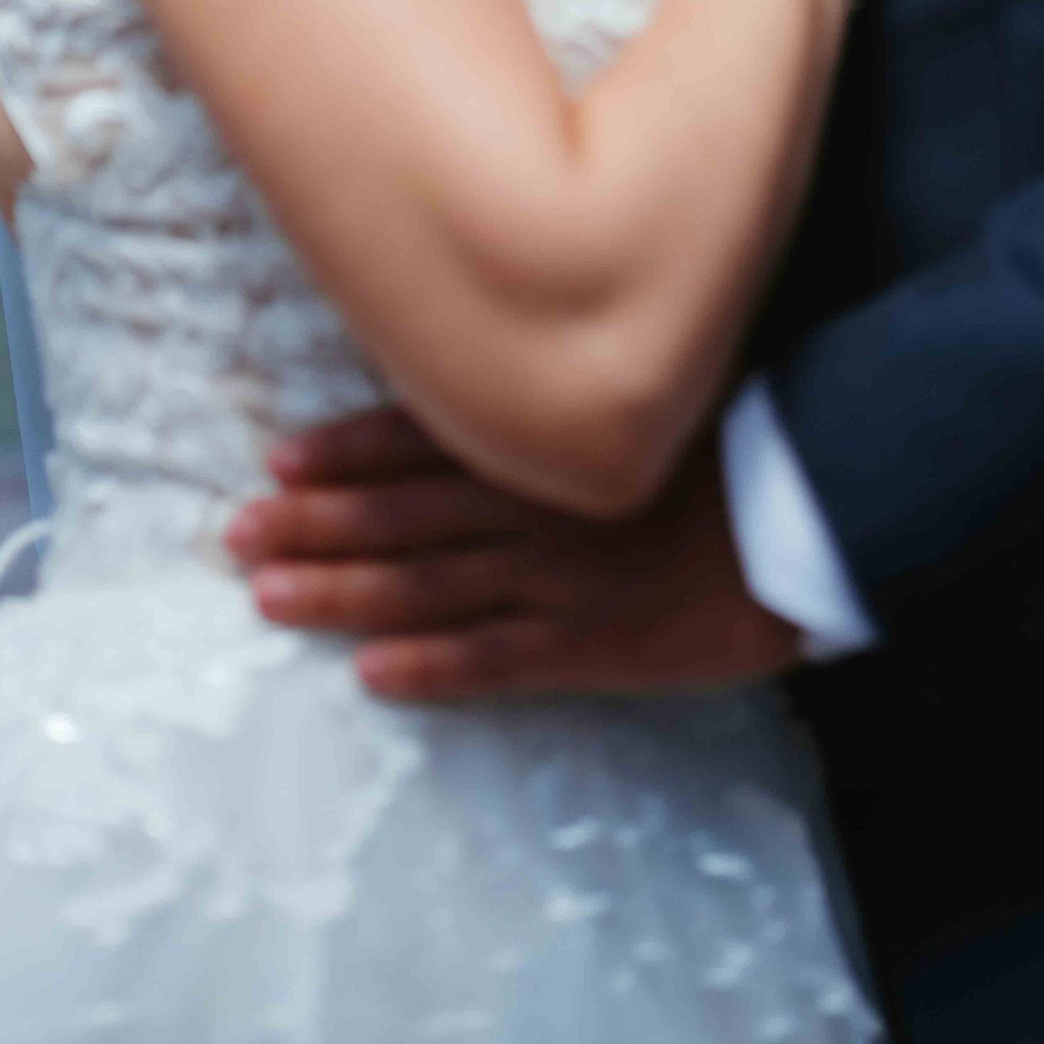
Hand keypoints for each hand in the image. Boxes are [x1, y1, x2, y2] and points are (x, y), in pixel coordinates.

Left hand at [225, 406, 801, 699]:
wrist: (809, 510)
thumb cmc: (728, 441)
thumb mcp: (636, 392)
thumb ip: (560, 393)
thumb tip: (487, 367)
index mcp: (542, 438)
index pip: (419, 438)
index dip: (343, 451)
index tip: (277, 460)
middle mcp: (534, 503)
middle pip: (401, 515)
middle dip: (312, 525)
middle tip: (234, 537)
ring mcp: (558, 578)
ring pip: (427, 585)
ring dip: (342, 592)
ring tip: (268, 598)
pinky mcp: (592, 644)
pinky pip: (497, 660)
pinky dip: (431, 667)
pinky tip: (371, 675)